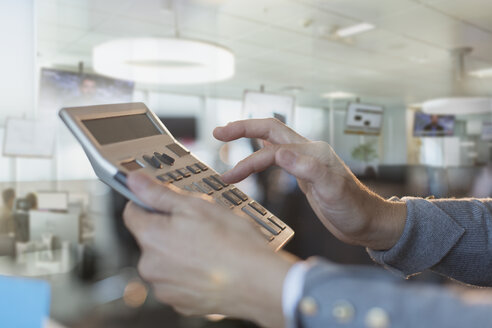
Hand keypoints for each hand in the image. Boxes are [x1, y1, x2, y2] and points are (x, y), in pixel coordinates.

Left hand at [123, 172, 296, 326]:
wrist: (259, 282)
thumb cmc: (233, 244)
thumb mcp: (197, 206)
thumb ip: (159, 194)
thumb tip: (134, 181)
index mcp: (151, 237)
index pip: (132, 212)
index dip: (148, 201)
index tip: (164, 201)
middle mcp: (150, 266)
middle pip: (151, 238)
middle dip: (169, 229)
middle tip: (199, 225)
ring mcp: (165, 288)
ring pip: (165, 261)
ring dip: (180, 252)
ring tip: (209, 248)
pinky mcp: (181, 304)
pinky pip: (178, 281)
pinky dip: (190, 273)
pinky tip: (210, 266)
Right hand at [214, 118, 405, 249]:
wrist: (367, 223)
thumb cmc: (354, 209)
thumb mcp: (332, 190)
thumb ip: (308, 169)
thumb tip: (279, 153)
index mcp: (312, 152)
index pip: (271, 142)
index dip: (246, 145)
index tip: (223, 150)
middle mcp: (307, 152)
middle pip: (269, 131)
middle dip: (243, 130)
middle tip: (218, 134)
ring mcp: (305, 163)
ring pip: (270, 146)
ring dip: (247, 149)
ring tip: (227, 158)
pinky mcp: (304, 175)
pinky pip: (276, 160)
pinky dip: (260, 158)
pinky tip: (253, 162)